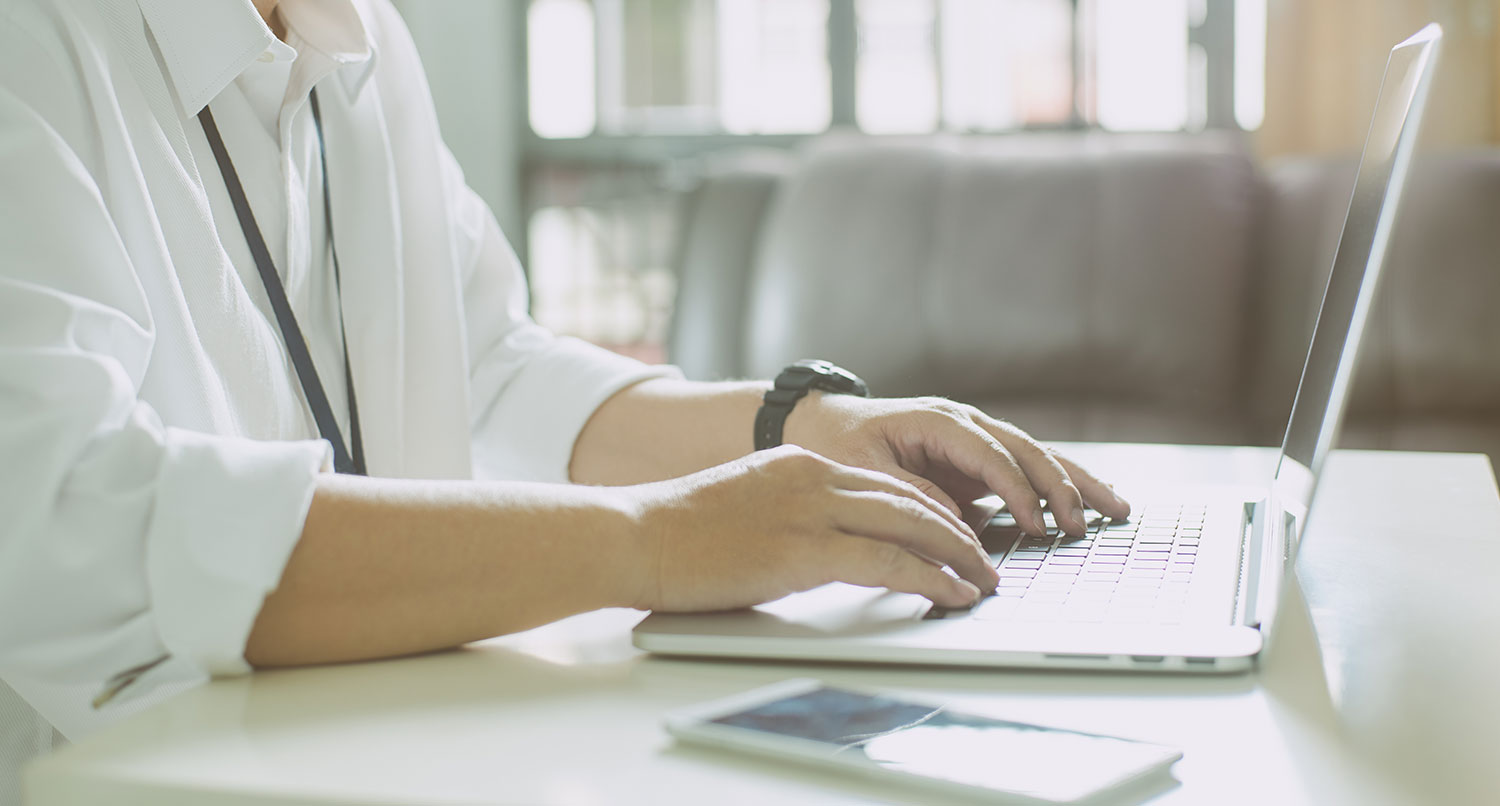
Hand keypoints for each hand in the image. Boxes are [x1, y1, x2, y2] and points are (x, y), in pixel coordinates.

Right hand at [626, 445, 999, 611]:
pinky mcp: (804, 549)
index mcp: (799, 462)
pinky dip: (931, 578)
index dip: (929, 510)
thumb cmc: (676, 534)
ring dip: (959, 556)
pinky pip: (889, 561)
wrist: (633, 535)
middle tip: (986, 560)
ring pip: (912, 524)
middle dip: (959, 533)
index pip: (885, 483)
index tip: (955, 536)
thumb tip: (830, 548)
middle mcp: (813, 476)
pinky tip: (952, 594)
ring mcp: (810, 509)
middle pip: (911, 498)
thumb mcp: (746, 505)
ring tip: (984, 581)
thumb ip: (792, 515)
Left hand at [783, 394, 1130, 537]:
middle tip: (1084, 523)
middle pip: (1026, 450)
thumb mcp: (861, 470)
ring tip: (1117, 508)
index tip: (1036, 522)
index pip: (989, 453)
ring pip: (1037, 457)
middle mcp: (963, 424)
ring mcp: (974, 439)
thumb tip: (953, 520)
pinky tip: (1090, 504)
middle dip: (1061, 486)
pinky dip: (1059, 487)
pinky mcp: (976, 460)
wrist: (821, 425)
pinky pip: (1025, 472)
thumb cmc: (836, 444)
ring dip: (1076, 483)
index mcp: (936, 421)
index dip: (1016, 488)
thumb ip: (909, 492)